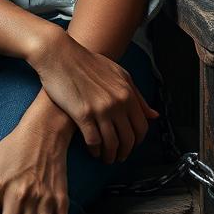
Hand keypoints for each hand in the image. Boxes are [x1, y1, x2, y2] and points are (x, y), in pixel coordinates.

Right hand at [27, 26, 158, 164]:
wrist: (59, 55)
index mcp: (127, 93)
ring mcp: (100, 109)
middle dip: (125, 152)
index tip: (131, 145)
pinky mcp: (82, 114)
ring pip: (112, 143)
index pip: (141, 127)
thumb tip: (153, 115)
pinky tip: (92, 150)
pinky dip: (95, 150)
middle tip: (118, 156)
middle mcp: (117, 102)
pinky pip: (94, 141)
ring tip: (105, 157)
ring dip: (110, 155)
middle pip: (128, 138)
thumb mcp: (118, 74)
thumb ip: (137, 96)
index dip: (137, 141)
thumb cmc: (87, 63)